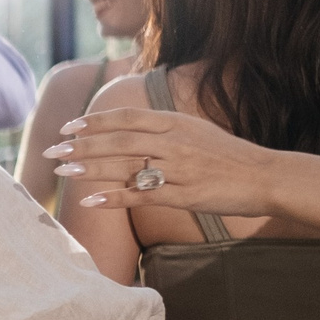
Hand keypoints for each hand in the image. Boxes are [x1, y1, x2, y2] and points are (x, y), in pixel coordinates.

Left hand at [45, 107, 284, 214]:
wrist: (266, 176)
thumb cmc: (229, 156)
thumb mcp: (196, 131)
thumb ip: (164, 128)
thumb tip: (131, 128)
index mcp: (175, 123)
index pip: (126, 117)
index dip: (95, 121)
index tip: (68, 127)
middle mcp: (174, 142)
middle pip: (118, 140)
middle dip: (82, 145)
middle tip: (53, 150)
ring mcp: (178, 169)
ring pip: (126, 166)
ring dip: (90, 168)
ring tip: (62, 170)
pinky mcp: (184, 195)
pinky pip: (142, 196)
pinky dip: (114, 198)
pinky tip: (91, 201)